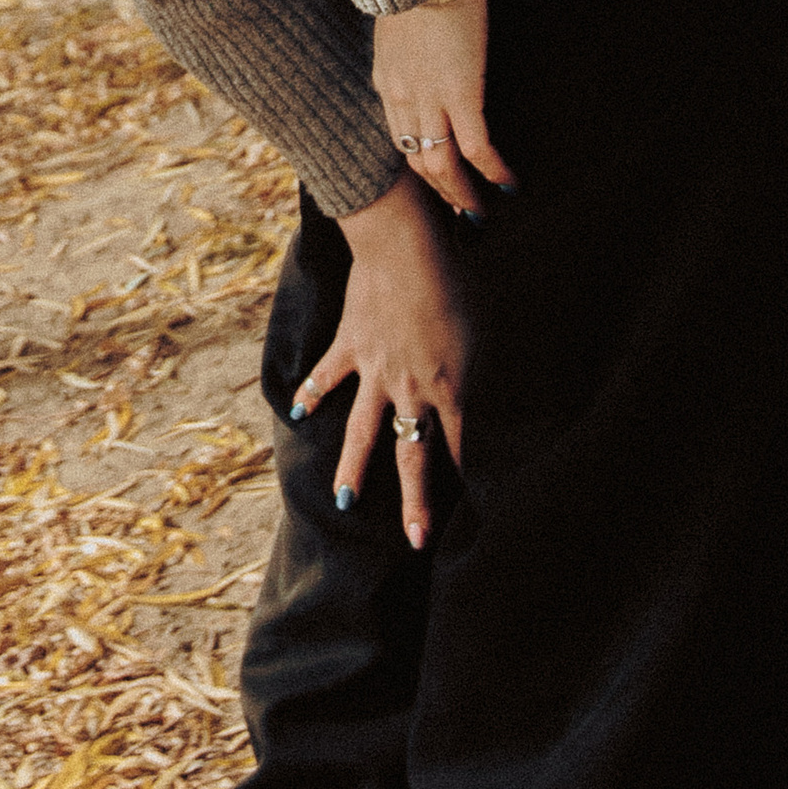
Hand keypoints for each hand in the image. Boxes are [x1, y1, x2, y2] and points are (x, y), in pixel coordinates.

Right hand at [291, 181, 468, 549]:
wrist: (404, 248)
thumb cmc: (457, 278)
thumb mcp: (486, 324)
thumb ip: (484, 361)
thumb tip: (489, 379)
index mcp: (451, 387)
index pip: (461, 447)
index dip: (467, 480)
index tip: (473, 511)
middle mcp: (411, 389)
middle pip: (412, 456)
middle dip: (416, 502)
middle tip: (417, 540)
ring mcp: (375, 371)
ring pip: (361, 432)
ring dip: (352, 469)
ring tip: (343, 502)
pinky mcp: (350, 345)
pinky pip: (328, 376)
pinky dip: (312, 393)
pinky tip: (298, 412)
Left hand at [372, 0, 515, 220]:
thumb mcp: (399, 16)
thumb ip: (407, 39)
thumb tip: (423, 40)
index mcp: (386, 79)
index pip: (399, 135)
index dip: (419, 161)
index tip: (435, 178)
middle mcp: (401, 97)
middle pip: (416, 160)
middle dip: (439, 190)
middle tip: (461, 211)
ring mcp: (428, 98)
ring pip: (440, 165)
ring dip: (462, 194)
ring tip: (481, 213)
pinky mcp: (460, 92)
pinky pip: (475, 147)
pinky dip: (492, 171)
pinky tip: (509, 184)